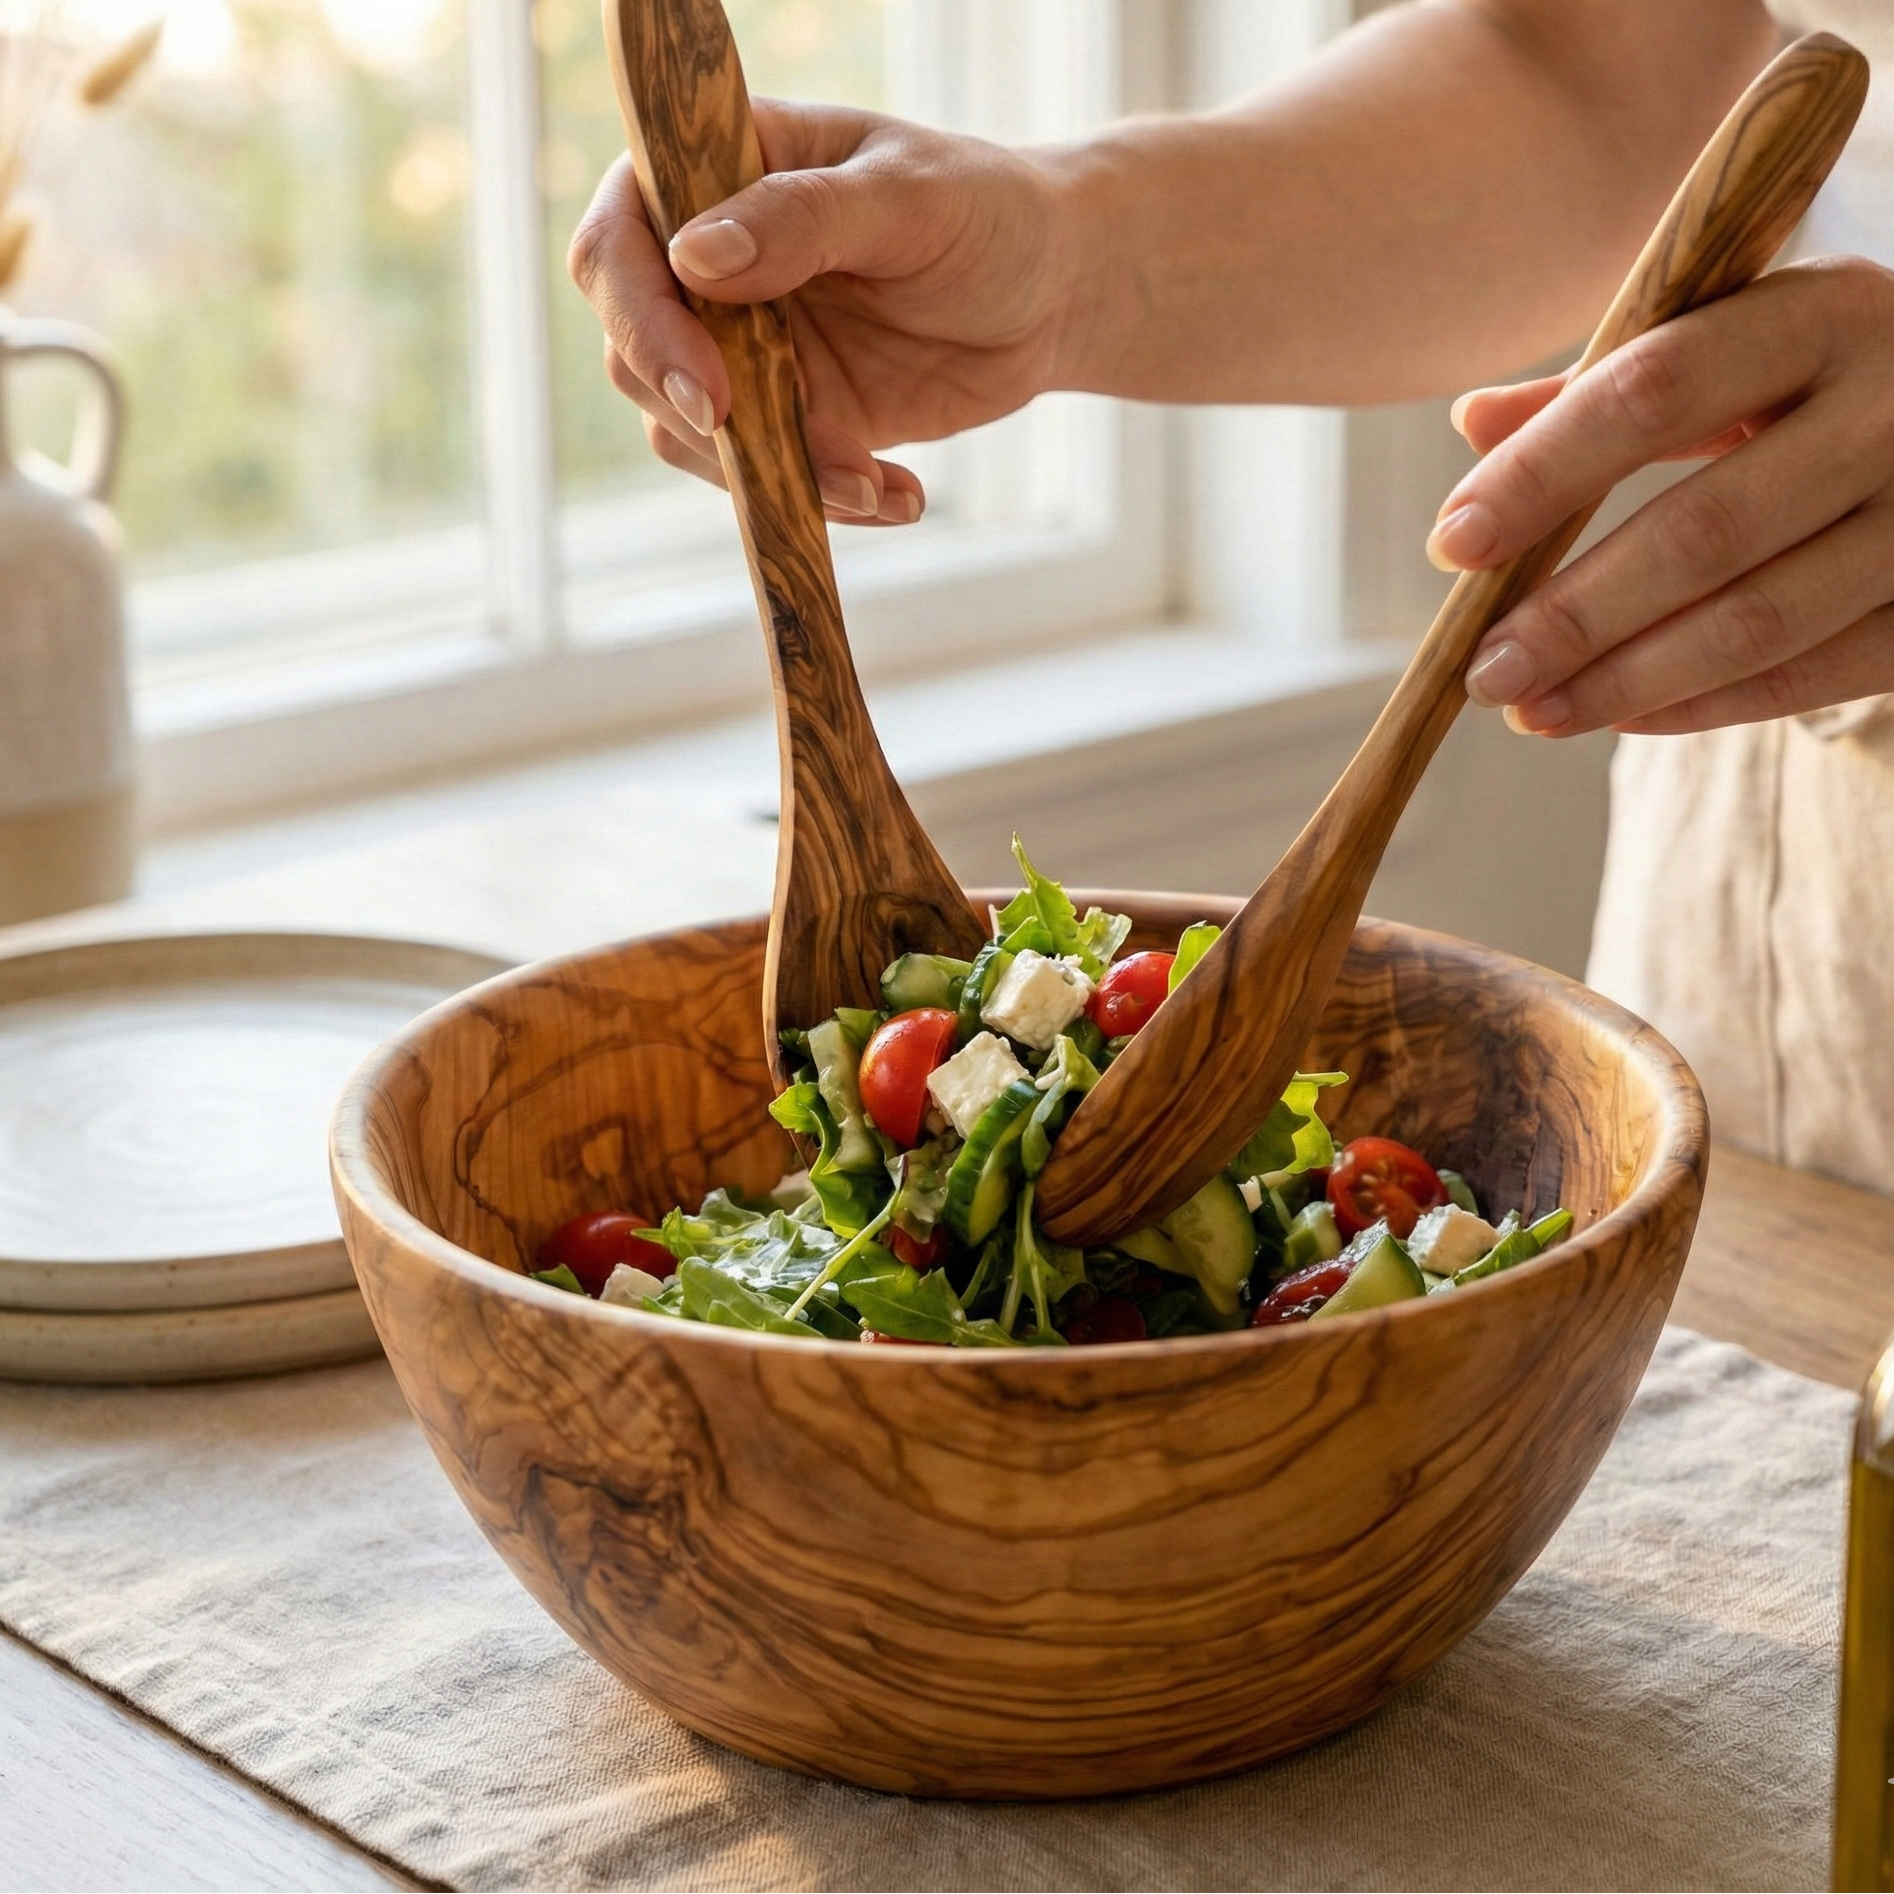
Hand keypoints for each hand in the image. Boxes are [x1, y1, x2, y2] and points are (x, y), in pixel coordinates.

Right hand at [568, 101, 1077, 524]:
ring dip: (775, 474)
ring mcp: (740, 349)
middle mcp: (707, 266)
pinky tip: (900, 496)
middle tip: (803, 451)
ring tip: (875, 483)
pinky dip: (823, 502)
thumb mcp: (910, 197)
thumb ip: (804, 220)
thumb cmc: (985, 212)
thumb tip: (694, 258)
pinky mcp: (784, 420)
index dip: (640, 318)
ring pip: (689, 434)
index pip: (619, 239)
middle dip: (704, 419)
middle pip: (632, 350)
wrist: (1052, 293)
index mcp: (716, 174)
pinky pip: (764, 478)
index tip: (711, 387)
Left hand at [1430, 258, 1893, 734]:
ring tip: (1529, 712)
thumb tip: (1473, 419)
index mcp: (1822, 314)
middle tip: (1484, 672)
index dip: (1544, 472)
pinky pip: (1813, 675)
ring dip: (1624, 680)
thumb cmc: (1829, 377)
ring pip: (1757, 621)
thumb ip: (1608, 384)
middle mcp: (1893, 409)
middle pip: (1703, 530)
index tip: (1453, 545)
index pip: (1656, 389)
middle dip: (1574, 614)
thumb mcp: (1738, 346)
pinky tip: (1622, 717)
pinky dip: (1704, 705)